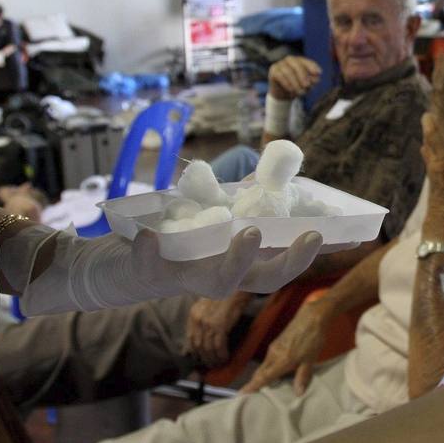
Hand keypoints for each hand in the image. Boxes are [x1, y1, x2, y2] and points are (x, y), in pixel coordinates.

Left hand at [12, 226, 323, 315]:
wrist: (104, 268)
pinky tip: (152, 232)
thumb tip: (280, 161)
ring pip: (215, 281)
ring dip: (236, 259)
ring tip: (248, 232)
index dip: (309, 252)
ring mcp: (181, 277)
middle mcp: (213, 276)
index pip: (279, 263)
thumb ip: (240, 196)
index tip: (339, 234)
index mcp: (232, 263)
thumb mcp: (207, 215)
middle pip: (260, 279)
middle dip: (288, 261)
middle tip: (311, 236)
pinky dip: (151, 247)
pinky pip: (148, 261)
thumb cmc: (165, 241)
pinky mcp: (144, 270)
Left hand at [185, 293, 248, 366]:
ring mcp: (208, 323)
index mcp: (194, 314)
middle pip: (199, 345)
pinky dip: (222, 354)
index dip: (195, 351)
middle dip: (205, 358)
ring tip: (219, 363)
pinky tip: (225, 358)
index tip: (200, 358)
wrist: (237, 286)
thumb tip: (203, 336)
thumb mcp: (208, 305)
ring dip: (214, 359)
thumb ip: (202, 319)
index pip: (190, 338)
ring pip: (208, 348)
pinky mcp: (220, 326)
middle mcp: (198, 319)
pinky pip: (219, 346)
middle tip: (211, 365)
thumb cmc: (226, 294)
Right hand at [240, 299, 328, 394]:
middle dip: (254, 383)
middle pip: (260, 372)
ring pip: (264, 366)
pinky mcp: (277, 343)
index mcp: (281, 360)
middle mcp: (274, 355)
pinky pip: (268, 359)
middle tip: (249, 395)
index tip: (240, 393)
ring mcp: (274, 348)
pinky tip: (274, 372)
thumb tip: (298, 393)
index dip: (252, 386)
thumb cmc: (312, 338)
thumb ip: (303, 376)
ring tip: (263, 388)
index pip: (263, 377)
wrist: (311, 316)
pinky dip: (268, 368)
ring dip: (262, 376)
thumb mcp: (310, 359)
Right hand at [268, 56, 321, 99]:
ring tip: (300, 92)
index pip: (306, 61)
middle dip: (303, 75)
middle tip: (307, 85)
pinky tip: (291, 90)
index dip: (312, 66)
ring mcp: (280, 64)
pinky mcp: (273, 71)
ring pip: (288, 71)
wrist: (283, 94)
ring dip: (295, 83)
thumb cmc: (297, 87)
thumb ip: (312, 81)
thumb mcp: (307, 85)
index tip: (319, 73)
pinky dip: (287, 84)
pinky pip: (280, 76)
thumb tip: (316, 79)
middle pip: (297, 64)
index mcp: (299, 61)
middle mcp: (289, 60)